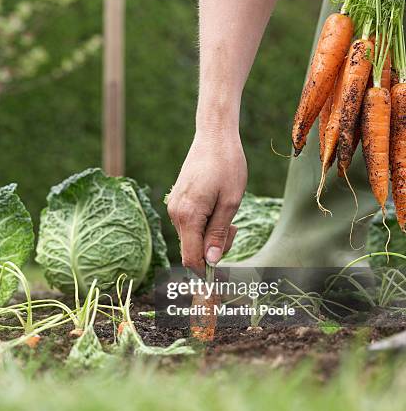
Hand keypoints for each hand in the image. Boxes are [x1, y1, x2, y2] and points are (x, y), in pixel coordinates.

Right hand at [167, 132, 246, 273]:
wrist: (214, 136)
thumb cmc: (227, 166)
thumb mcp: (230, 203)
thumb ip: (218, 234)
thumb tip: (211, 262)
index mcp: (188, 216)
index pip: (191, 258)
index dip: (207, 271)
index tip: (224, 274)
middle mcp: (175, 213)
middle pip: (192, 249)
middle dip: (215, 247)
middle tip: (234, 227)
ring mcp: (174, 206)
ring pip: (192, 237)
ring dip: (211, 234)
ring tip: (228, 212)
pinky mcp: (177, 201)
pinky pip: (190, 224)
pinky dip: (205, 224)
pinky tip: (217, 207)